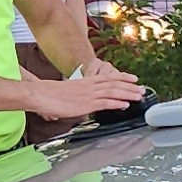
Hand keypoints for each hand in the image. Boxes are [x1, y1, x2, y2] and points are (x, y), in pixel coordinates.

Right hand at [26, 68, 148, 123]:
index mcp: (85, 81)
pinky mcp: (86, 104)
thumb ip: (78, 96)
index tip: (133, 78)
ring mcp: (88, 94)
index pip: (108, 77)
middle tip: (142, 89)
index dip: (122, 77)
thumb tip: (81, 104)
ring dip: (128, 94)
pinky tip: (125, 105)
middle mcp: (89, 86)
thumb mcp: (67, 92)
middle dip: (130, 86)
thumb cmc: (49, 94)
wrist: (40, 94)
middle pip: (114, 83)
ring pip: (113, 92)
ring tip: (139, 96)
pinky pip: (105, 103)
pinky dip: (117, 103)